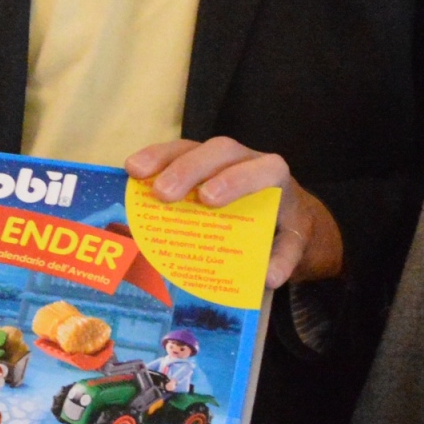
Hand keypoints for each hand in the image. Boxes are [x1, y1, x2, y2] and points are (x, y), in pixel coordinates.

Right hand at [126, 137, 342, 288]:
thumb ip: (286, 259)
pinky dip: (152, 160)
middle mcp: (245, 159)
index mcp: (274, 177)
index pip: (263, 170)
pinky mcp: (195, 161)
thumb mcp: (293, 244)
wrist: (281, 211)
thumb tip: (269, 277)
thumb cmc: (282, 225)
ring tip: (135, 173)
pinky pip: (172, 153)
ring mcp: (217, 158)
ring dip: (162, 158)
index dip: (236, 180)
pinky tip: (130, 172)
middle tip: (163, 195)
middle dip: (190, 169)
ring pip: (191, 146)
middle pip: (220, 151)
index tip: (208, 200)